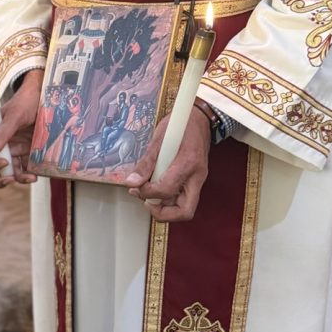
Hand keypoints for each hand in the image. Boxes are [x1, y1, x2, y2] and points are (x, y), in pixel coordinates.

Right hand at [0, 69, 42, 187]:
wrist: (44, 97)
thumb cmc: (25, 102)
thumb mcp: (14, 115)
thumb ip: (3, 132)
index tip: (4, 163)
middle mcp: (1, 146)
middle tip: (10, 180)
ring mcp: (15, 151)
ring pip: (10, 173)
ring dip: (18, 179)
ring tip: (31, 179)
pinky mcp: (28, 154)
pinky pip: (25, 169)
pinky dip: (29, 175)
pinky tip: (35, 175)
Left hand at [123, 104, 210, 221]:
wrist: (200, 118)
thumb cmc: (181, 125)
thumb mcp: (159, 139)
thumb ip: (146, 163)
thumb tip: (131, 182)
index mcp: (188, 163)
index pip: (167, 189)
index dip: (148, 192)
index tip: (136, 186)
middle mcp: (197, 176)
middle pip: (185, 211)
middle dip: (162, 213)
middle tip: (146, 202)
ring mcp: (198, 180)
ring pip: (185, 208)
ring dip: (164, 207)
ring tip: (147, 193)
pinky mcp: (195, 181)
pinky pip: (182, 198)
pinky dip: (167, 199)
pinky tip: (155, 188)